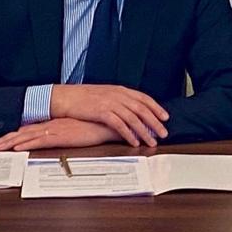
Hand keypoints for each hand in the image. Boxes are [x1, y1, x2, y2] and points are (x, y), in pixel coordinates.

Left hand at [0, 118, 120, 150]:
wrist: (107, 124)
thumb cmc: (97, 127)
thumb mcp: (80, 129)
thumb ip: (70, 131)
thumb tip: (63, 136)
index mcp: (56, 123)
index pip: (32, 128)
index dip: (17, 134)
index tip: (5, 139)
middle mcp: (52, 125)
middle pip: (25, 132)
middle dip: (8, 138)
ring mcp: (54, 130)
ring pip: (27, 136)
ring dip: (11, 142)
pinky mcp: (59, 137)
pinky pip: (38, 141)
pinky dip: (25, 144)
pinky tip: (16, 147)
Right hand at [50, 84, 168, 146]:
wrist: (66, 97)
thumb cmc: (85, 97)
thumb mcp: (105, 94)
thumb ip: (119, 100)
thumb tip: (131, 110)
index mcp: (120, 90)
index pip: (144, 98)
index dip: (156, 108)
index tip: (165, 117)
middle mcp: (118, 95)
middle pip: (142, 109)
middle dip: (155, 122)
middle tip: (164, 133)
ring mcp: (111, 103)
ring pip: (134, 119)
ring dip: (145, 131)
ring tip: (152, 141)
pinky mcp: (102, 112)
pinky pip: (120, 125)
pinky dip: (129, 134)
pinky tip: (134, 142)